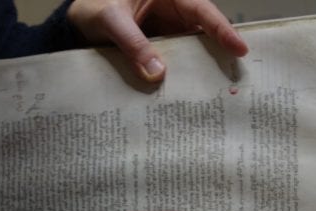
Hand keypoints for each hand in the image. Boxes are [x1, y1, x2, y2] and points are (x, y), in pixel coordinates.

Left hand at [67, 0, 247, 81]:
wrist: (76, 22)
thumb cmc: (92, 8)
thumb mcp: (110, 20)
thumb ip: (132, 43)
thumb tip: (157, 74)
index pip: (202, 10)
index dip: (222, 29)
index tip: (240, 48)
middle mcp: (173, 12)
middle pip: (204, 34)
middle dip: (219, 55)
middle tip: (235, 80)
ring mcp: (168, 32)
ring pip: (191, 51)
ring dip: (200, 71)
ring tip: (215, 94)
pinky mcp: (159, 50)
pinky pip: (175, 63)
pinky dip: (180, 77)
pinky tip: (184, 96)